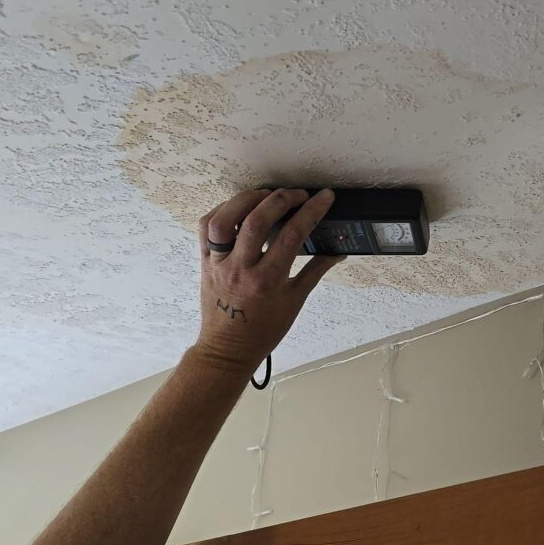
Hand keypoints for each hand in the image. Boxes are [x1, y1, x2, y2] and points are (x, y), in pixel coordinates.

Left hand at [193, 188, 342, 375]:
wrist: (228, 350)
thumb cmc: (263, 330)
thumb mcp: (295, 300)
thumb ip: (316, 270)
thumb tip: (338, 250)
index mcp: (268, 280)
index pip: (293, 235)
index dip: (312, 211)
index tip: (324, 197)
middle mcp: (241, 269)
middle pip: (257, 221)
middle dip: (281, 199)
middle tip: (298, 194)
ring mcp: (219, 264)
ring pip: (225, 220)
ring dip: (247, 200)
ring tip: (266, 195)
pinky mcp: (205, 262)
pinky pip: (206, 228)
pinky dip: (222, 211)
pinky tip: (240, 207)